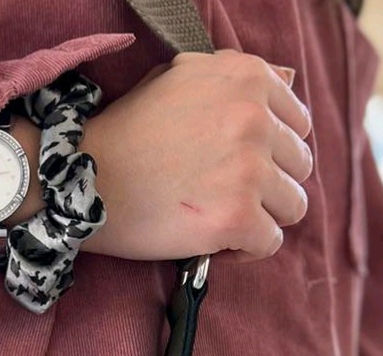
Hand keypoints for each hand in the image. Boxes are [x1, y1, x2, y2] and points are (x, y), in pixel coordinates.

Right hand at [80, 49, 312, 262]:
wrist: (83, 178)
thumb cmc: (127, 133)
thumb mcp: (181, 78)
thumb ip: (234, 79)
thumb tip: (288, 80)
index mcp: (248, 78)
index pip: (297, 122)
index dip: (272, 150)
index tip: (238, 166)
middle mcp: (255, 117)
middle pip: (298, 165)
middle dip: (268, 185)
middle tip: (224, 197)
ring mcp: (248, 169)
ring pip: (293, 205)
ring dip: (262, 218)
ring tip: (223, 221)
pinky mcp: (236, 216)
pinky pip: (270, 242)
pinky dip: (247, 250)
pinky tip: (217, 244)